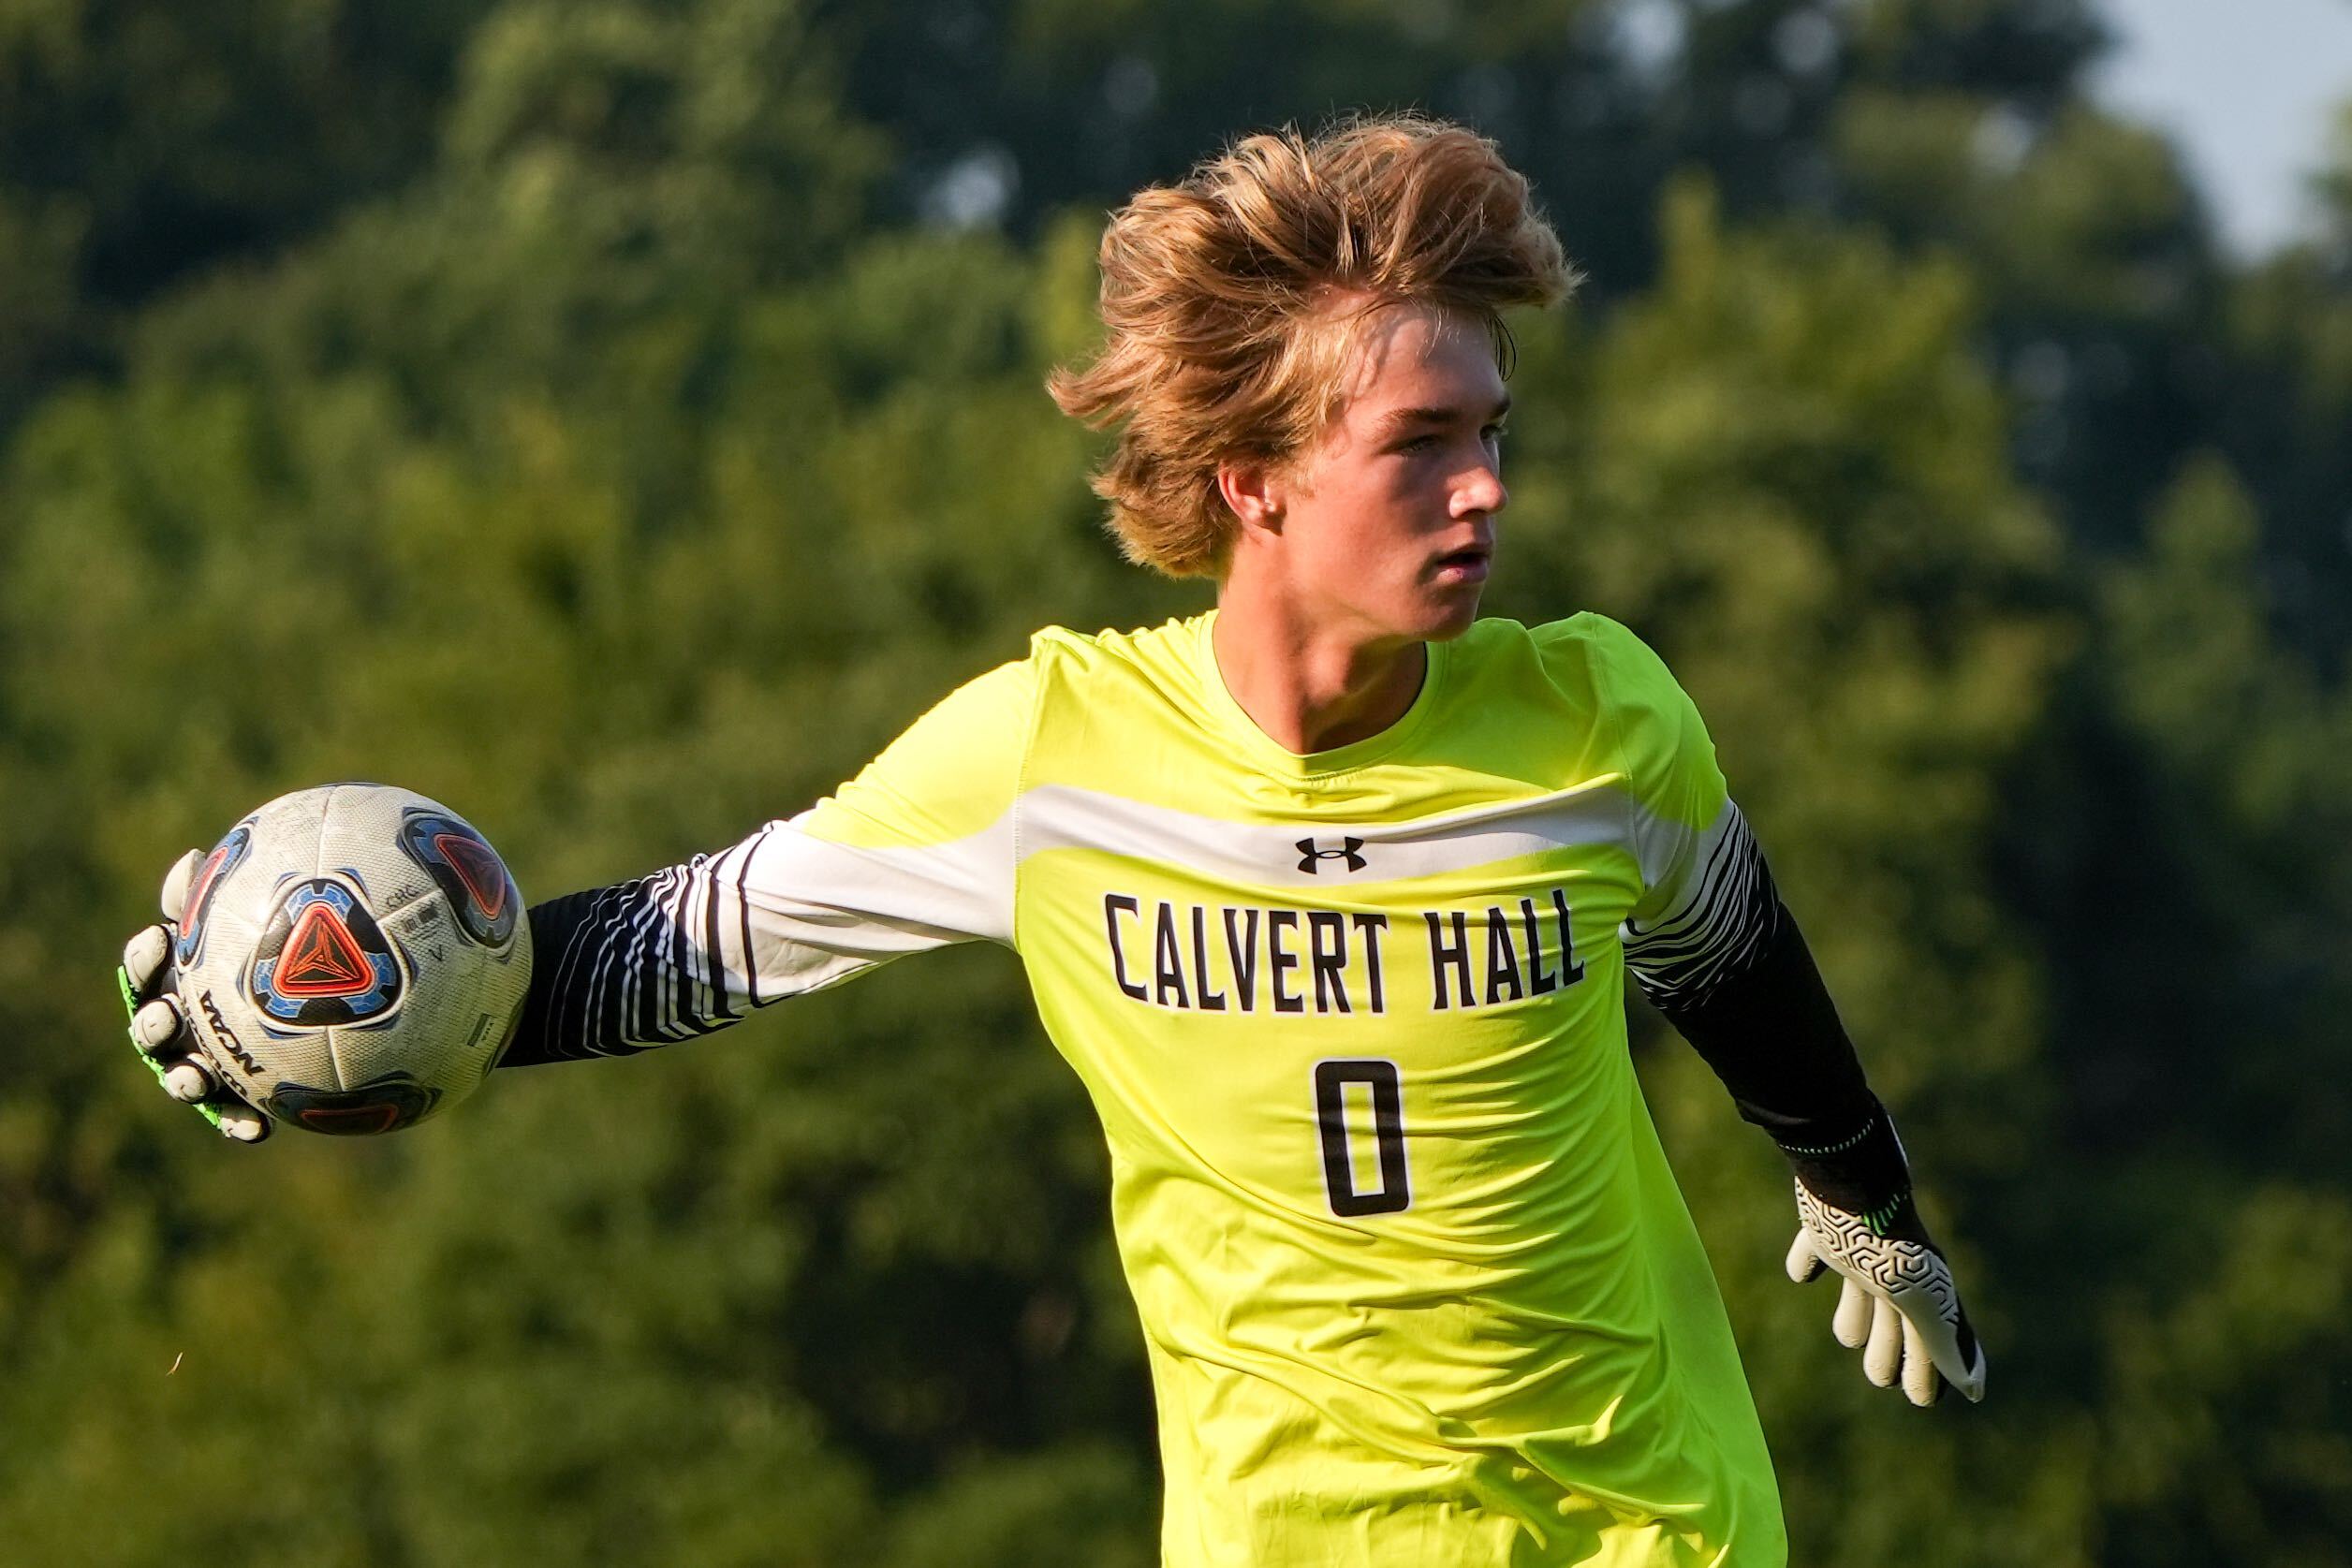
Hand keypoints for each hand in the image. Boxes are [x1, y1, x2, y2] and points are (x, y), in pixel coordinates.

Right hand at [118, 849, 270, 1142]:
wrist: (335, 1001)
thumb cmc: (291, 948)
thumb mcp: (261, 918)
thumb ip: (225, 897)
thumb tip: (193, 859)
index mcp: (182, 978)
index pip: (148, 965)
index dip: (146, 956)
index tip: (159, 938)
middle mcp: (185, 1021)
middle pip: (152, 1026)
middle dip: (151, 1023)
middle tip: (165, 1015)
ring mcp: (208, 1060)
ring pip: (182, 1075)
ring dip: (183, 1078)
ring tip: (194, 1076)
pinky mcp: (240, 1095)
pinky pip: (234, 1114)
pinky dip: (239, 1123)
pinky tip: (260, 1129)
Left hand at [1785, 1180, 1984, 1405]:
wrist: (1851, 1180)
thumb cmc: (1890, 1246)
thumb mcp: (1922, 1302)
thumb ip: (1946, 1342)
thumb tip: (1975, 1390)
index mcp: (1922, 1290)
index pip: (1931, 1342)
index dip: (1929, 1371)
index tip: (1922, 1400)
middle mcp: (1895, 1271)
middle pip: (1895, 1322)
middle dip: (1891, 1353)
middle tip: (1880, 1378)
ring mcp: (1859, 1249)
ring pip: (1859, 1292)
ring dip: (1855, 1315)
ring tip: (1848, 1336)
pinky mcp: (1823, 1230)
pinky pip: (1813, 1250)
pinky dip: (1806, 1262)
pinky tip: (1801, 1272)